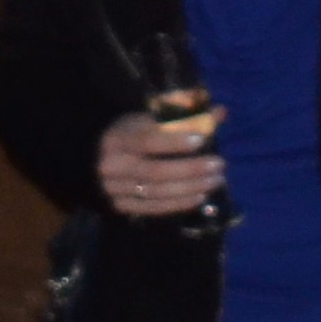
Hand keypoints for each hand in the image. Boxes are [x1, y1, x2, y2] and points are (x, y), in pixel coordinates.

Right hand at [93, 108, 222, 219]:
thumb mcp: (149, 121)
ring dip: (191, 188)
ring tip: (216, 180)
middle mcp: (112, 165)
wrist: (100, 160)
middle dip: (191, 169)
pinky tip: (200, 196)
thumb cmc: (133, 136)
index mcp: (117, 139)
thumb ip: (183, 118)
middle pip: (154, 171)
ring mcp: (114, 189)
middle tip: (219, 165)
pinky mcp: (121, 206)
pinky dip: (179, 203)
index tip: (202, 140)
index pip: (146, 141)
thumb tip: (220, 113)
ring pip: (156, 191)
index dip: (174, 141)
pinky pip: (153, 208)